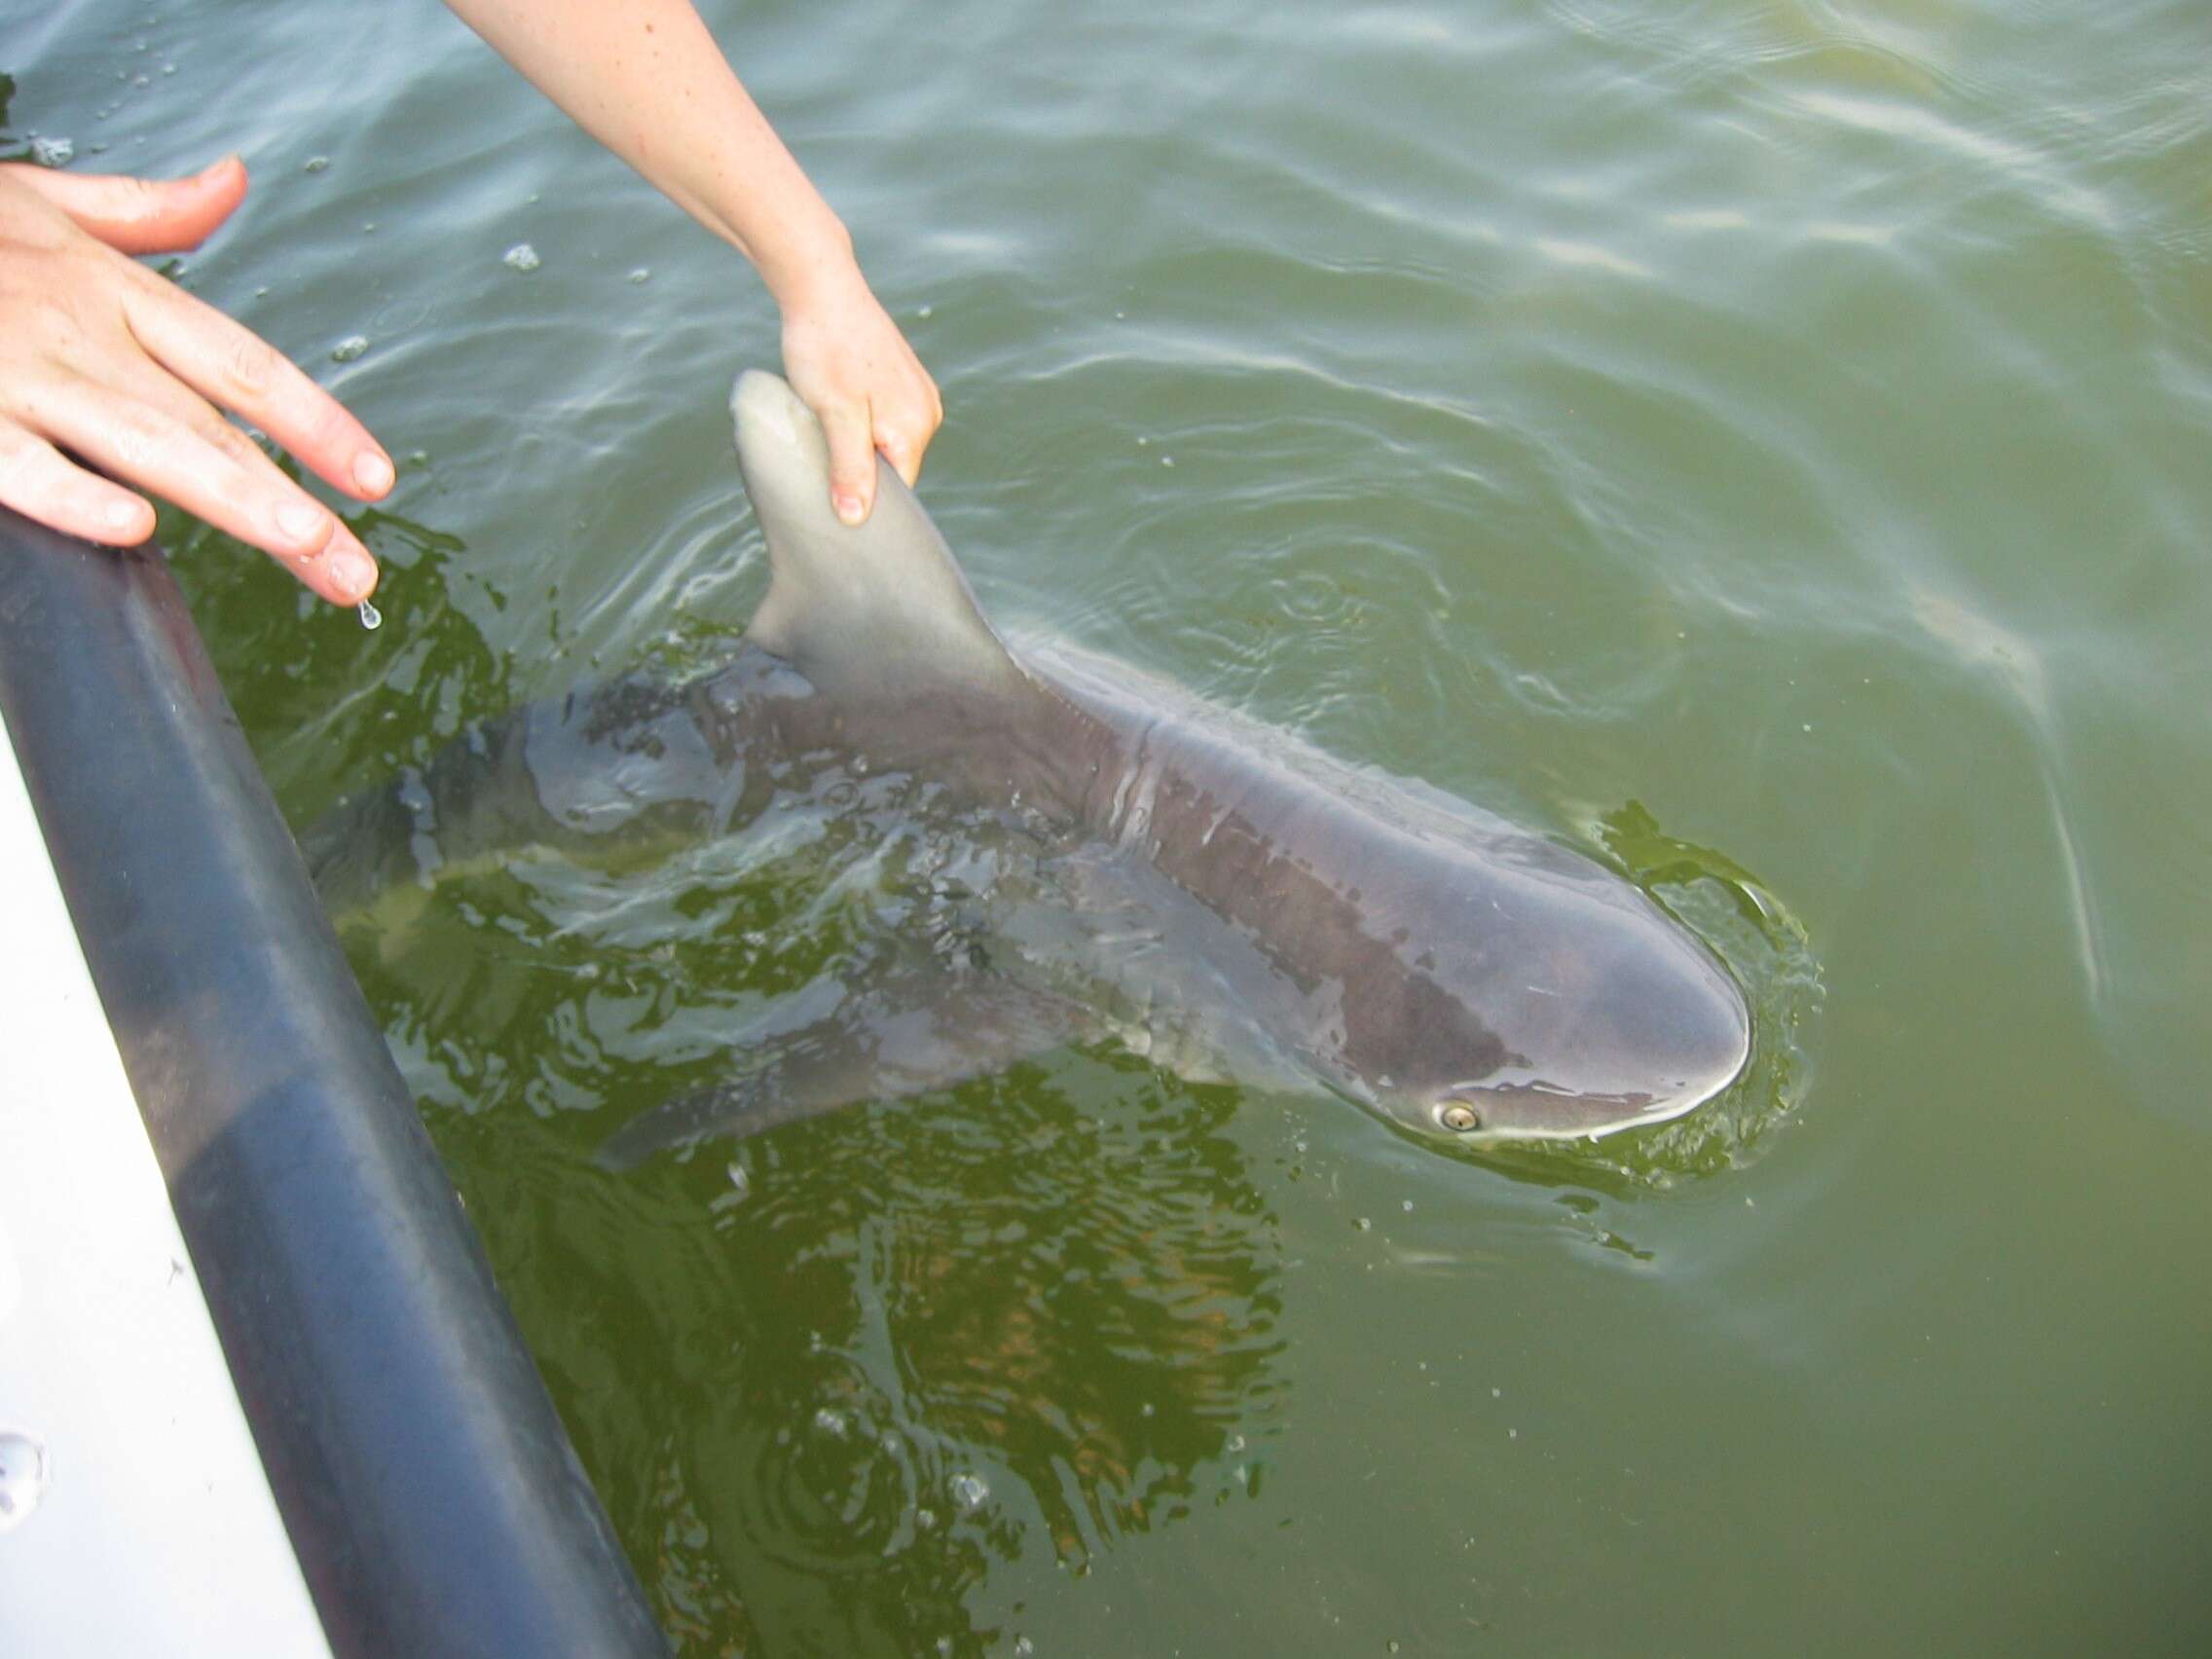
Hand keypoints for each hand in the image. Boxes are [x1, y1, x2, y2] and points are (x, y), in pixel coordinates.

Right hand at [0, 156, 391, 604]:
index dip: (317, 421)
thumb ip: (143, 211)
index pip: (243, 363)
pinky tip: (132, 528)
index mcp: (111, 289)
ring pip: (145, 445)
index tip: (377, 477)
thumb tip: (229, 184)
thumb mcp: (41, 200)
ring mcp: (18, 375)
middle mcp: (79, 333)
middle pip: (212, 426)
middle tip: (356, 568)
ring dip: (231, 499)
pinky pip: (20, 466)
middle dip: (294, 502)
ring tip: (303, 549)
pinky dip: (72, 496)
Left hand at [778, 261, 941, 525]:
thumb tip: (857, 518)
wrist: (821, 286)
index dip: (867, 501)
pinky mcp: (903, 379)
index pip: (898, 490)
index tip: (833, 501)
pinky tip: (835, 406)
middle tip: (820, 455)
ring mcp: (918, 393)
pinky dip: (860, 422)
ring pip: (886, 442)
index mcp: (916, 426)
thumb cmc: (824, 347)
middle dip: (859, 470)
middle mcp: (927, 412)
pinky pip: (884, 419)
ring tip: (825, 422)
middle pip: (894, 467)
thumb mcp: (834, 414)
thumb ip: (849, 468)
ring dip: (856, 445)